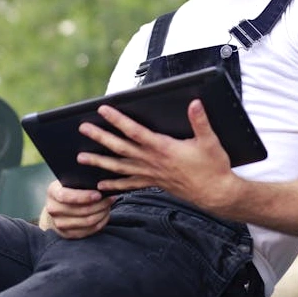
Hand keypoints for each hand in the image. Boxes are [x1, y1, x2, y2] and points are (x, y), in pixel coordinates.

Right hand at [42, 179, 114, 238]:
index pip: (67, 196)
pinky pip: (88, 231)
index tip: (99, 194)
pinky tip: (105, 214)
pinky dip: (100, 222)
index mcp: (52, 192)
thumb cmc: (68, 189)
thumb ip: (81, 181)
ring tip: (109, 205)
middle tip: (111, 198)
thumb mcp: (70, 181)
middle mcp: (53, 209)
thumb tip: (100, 184)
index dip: (84, 196)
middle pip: (81, 210)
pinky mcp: (67, 234)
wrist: (57, 206)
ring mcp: (59, 224)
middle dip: (100, 204)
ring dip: (102, 213)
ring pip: (87, 222)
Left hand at [77, 100, 238, 210]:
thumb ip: (200, 121)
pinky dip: (114, 185)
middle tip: (82, 129)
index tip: (103, 110)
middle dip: (100, 138)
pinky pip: (129, 184)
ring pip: (120, 167)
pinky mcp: (154, 183)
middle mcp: (152, 161)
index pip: (134, 131)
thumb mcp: (209, 141)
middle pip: (120, 148)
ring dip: (100, 162)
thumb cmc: (212, 167)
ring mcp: (151, 174)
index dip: (118, 119)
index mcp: (163, 148)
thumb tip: (194, 103)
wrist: (215, 193)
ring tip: (82, 158)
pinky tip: (102, 186)